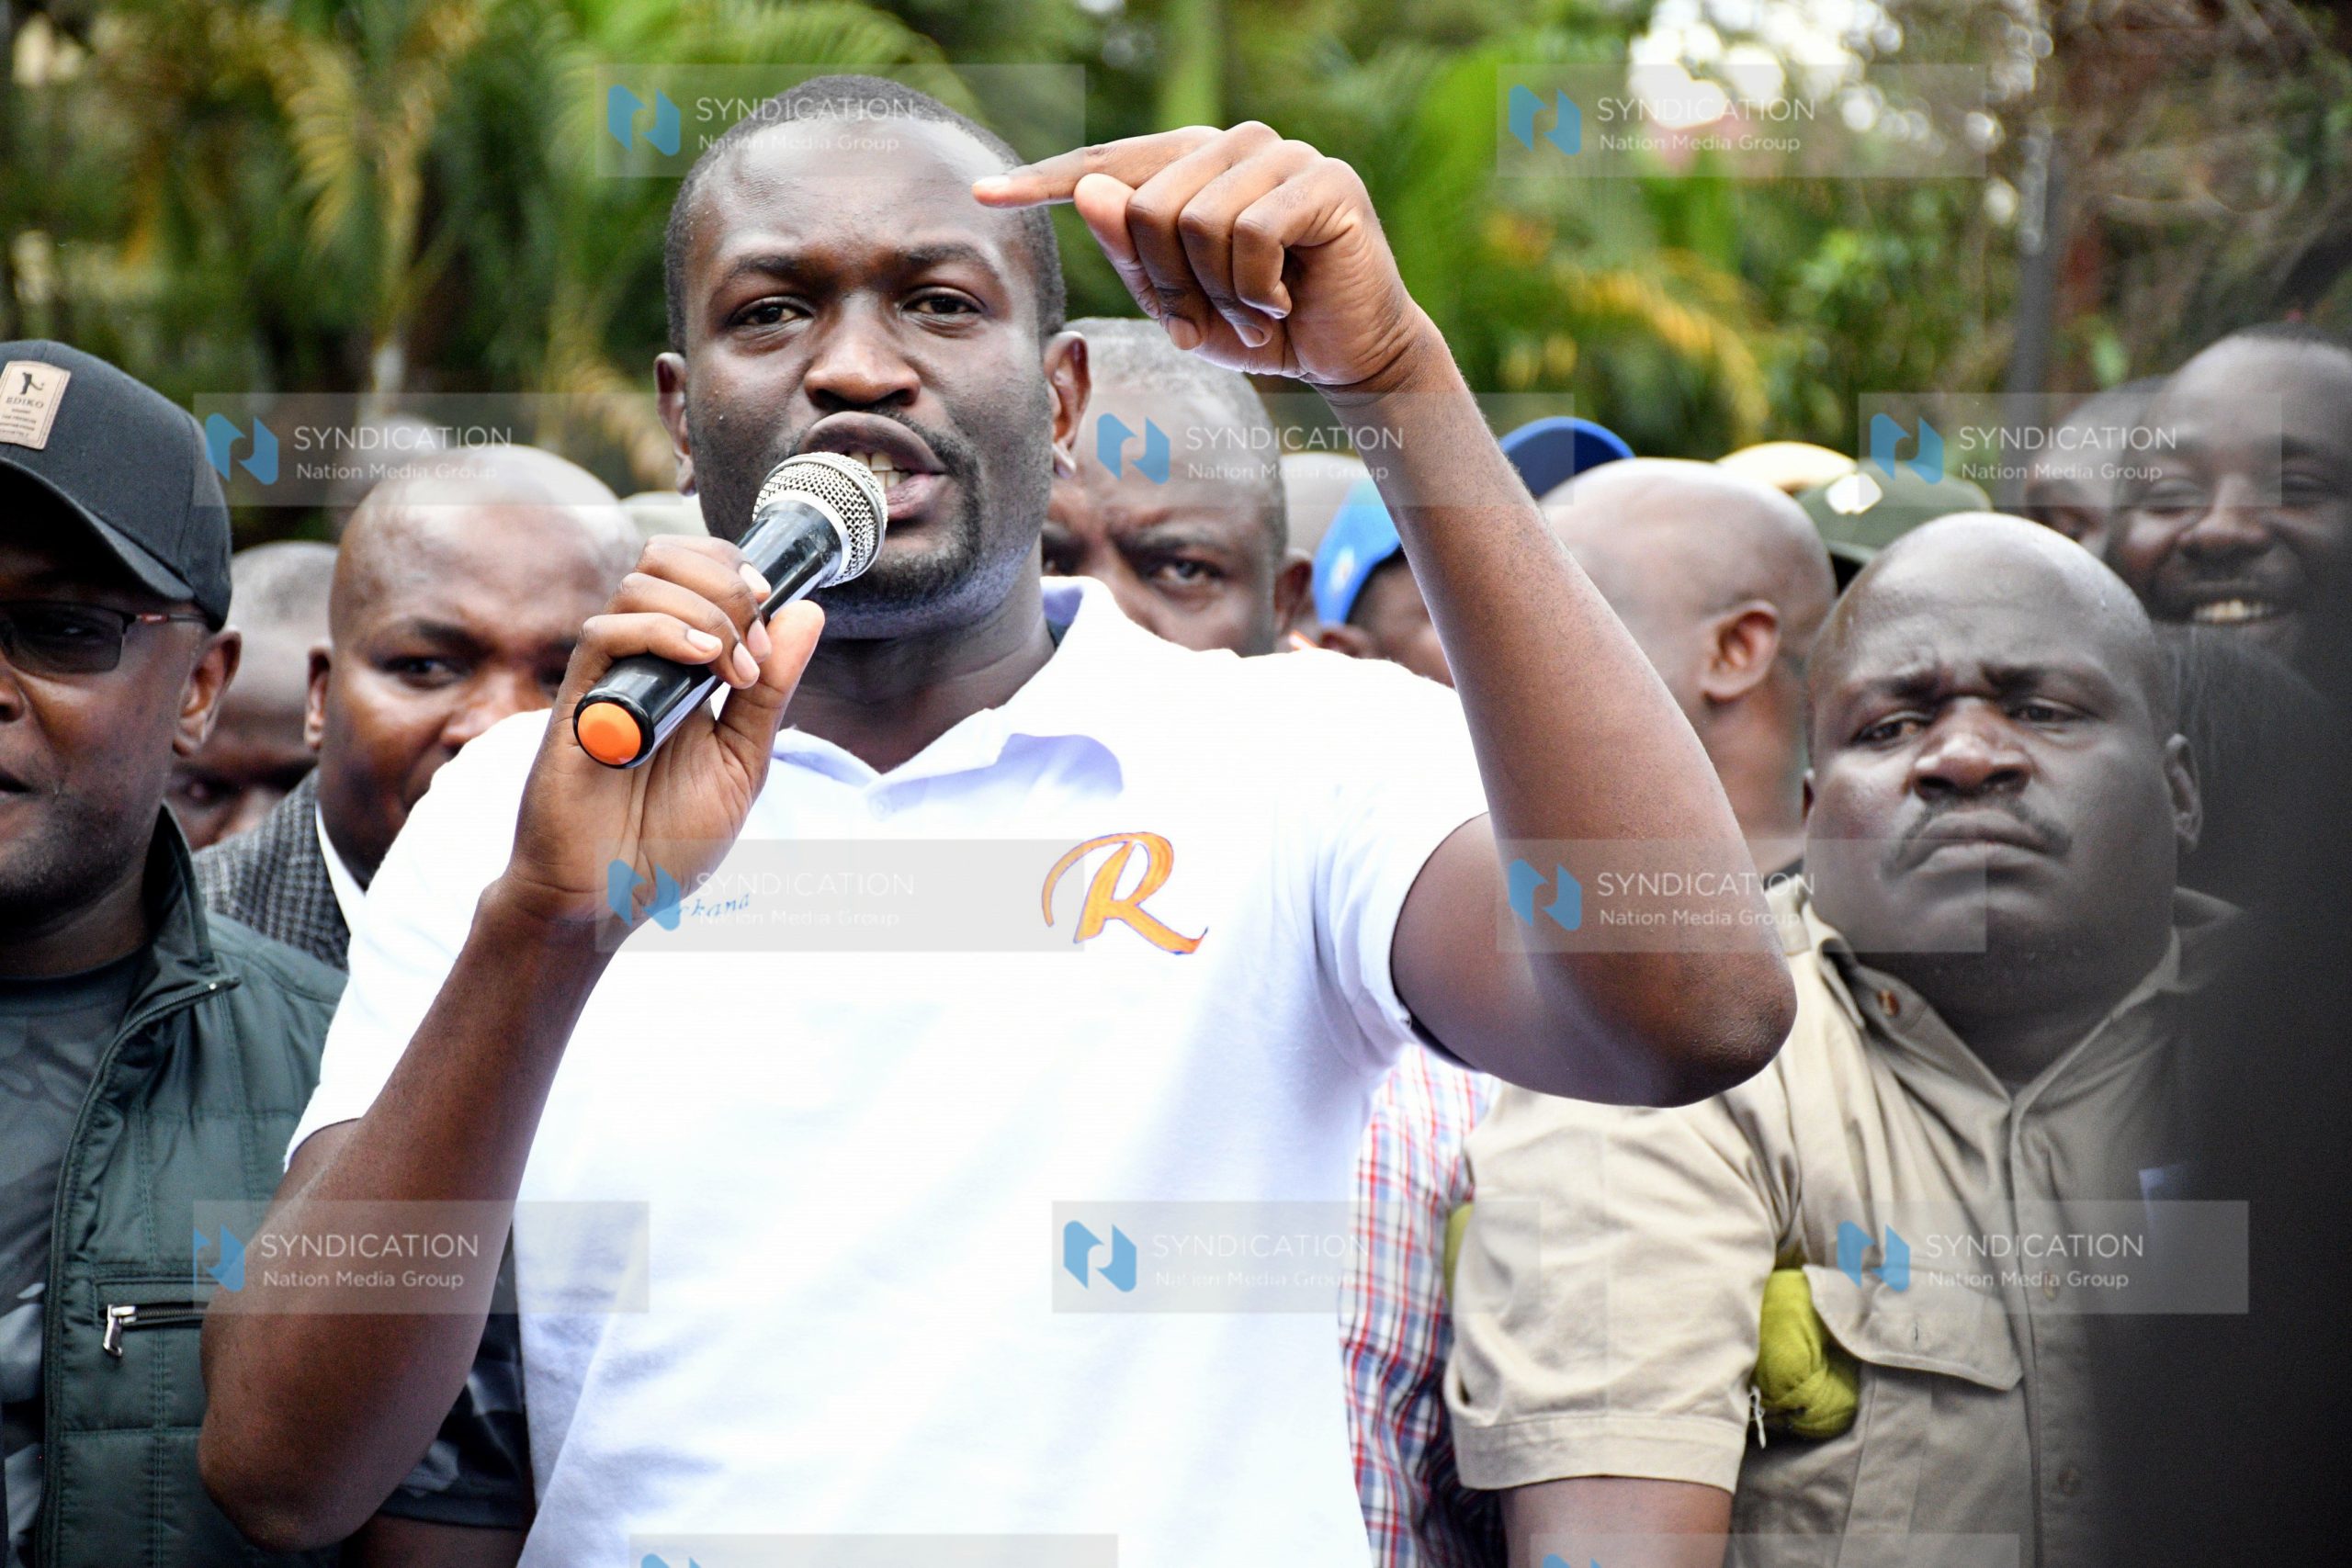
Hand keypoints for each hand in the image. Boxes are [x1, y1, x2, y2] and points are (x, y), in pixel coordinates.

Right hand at [498, 536, 823, 928]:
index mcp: (682, 666)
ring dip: (704, 612)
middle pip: (666, 558)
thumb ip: (771, 690)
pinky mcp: (576, 704)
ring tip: (731, 671)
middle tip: (755, 644)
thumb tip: (808, 613)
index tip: (774, 605)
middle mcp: (641, 660)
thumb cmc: (668, 839)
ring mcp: (607, 677)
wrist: (608, 900)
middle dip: (726, 581)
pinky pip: (604, 634)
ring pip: (638, 584)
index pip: (698, 572)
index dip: (739, 569)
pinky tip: (701, 666)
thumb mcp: (743, 761)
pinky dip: (661, 633)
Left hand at [975, 124, 1435, 394]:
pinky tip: (1282, 306)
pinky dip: (1256, 288)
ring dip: (1217, 295)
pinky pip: (1252, 232)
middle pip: (1146, 205)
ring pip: (1196, 220)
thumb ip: (1132, 254)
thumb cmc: (1259, 327)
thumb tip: (1093, 195)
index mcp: (1190, 162)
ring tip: (1251, 319)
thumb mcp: (1179, 304)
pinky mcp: (1325, 181)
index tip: (985, 197)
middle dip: (1166, 285)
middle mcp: (1234, 144)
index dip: (1046, 182)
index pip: (1107, 164)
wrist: (1350, 357)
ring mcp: (1283, 155)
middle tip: (1208, 324)